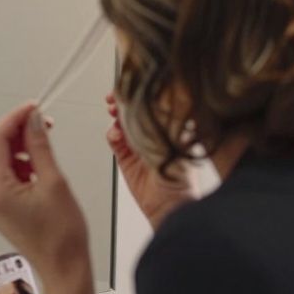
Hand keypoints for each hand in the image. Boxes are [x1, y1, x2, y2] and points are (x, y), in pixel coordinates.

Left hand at [0, 102, 88, 279]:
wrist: (63, 267)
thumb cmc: (62, 235)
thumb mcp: (54, 181)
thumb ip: (40, 145)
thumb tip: (34, 119)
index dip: (15, 118)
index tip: (34, 107)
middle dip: (18, 131)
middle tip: (44, 122)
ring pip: (0, 160)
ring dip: (21, 147)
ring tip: (46, 145)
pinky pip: (4, 174)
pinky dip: (20, 163)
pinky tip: (39, 164)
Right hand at [105, 93, 206, 228]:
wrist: (168, 206)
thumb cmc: (182, 181)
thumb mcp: (174, 146)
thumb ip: (162, 126)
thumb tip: (154, 102)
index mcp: (168, 128)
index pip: (153, 105)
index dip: (140, 94)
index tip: (131, 87)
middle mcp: (153, 134)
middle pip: (134, 110)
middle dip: (123, 102)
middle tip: (115, 98)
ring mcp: (138, 145)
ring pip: (122, 122)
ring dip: (115, 115)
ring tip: (112, 112)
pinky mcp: (125, 157)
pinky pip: (114, 140)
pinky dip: (112, 134)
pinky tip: (115, 134)